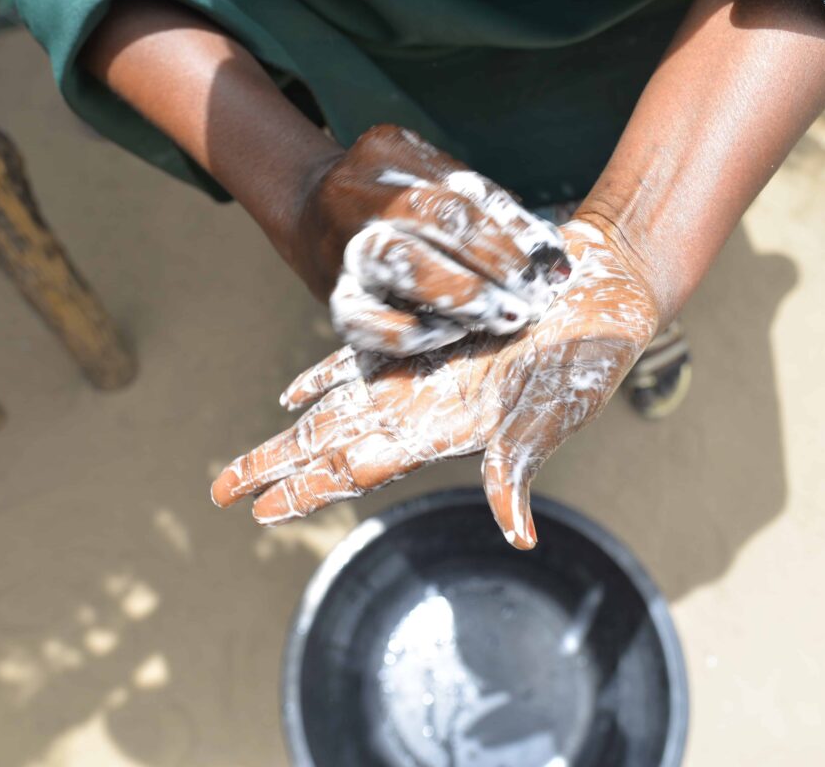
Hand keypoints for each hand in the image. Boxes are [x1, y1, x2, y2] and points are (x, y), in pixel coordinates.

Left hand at [212, 216, 658, 547]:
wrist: (604, 290)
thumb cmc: (591, 353)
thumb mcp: (559, 406)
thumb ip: (523, 463)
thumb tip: (519, 533)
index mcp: (444, 428)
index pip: (360, 467)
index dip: (310, 488)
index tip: (260, 512)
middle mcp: (422, 406)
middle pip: (331, 446)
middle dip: (278, 470)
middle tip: (220, 492)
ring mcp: (420, 373)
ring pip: (334, 410)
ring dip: (289, 435)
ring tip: (244, 463)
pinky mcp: (425, 335)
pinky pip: (360, 360)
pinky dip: (323, 376)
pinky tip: (291, 392)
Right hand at [295, 125, 571, 355]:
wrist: (308, 211)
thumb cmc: (395, 194)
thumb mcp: (432, 175)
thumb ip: (487, 206)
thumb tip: (549, 251)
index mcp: (388, 157)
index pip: (460, 196)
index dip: (511, 234)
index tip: (552, 267)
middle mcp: (360, 198)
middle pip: (434, 222)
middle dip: (493, 264)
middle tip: (533, 299)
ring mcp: (343, 248)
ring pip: (402, 268)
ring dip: (462, 297)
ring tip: (505, 318)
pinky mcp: (333, 299)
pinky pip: (368, 324)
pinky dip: (412, 333)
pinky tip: (451, 333)